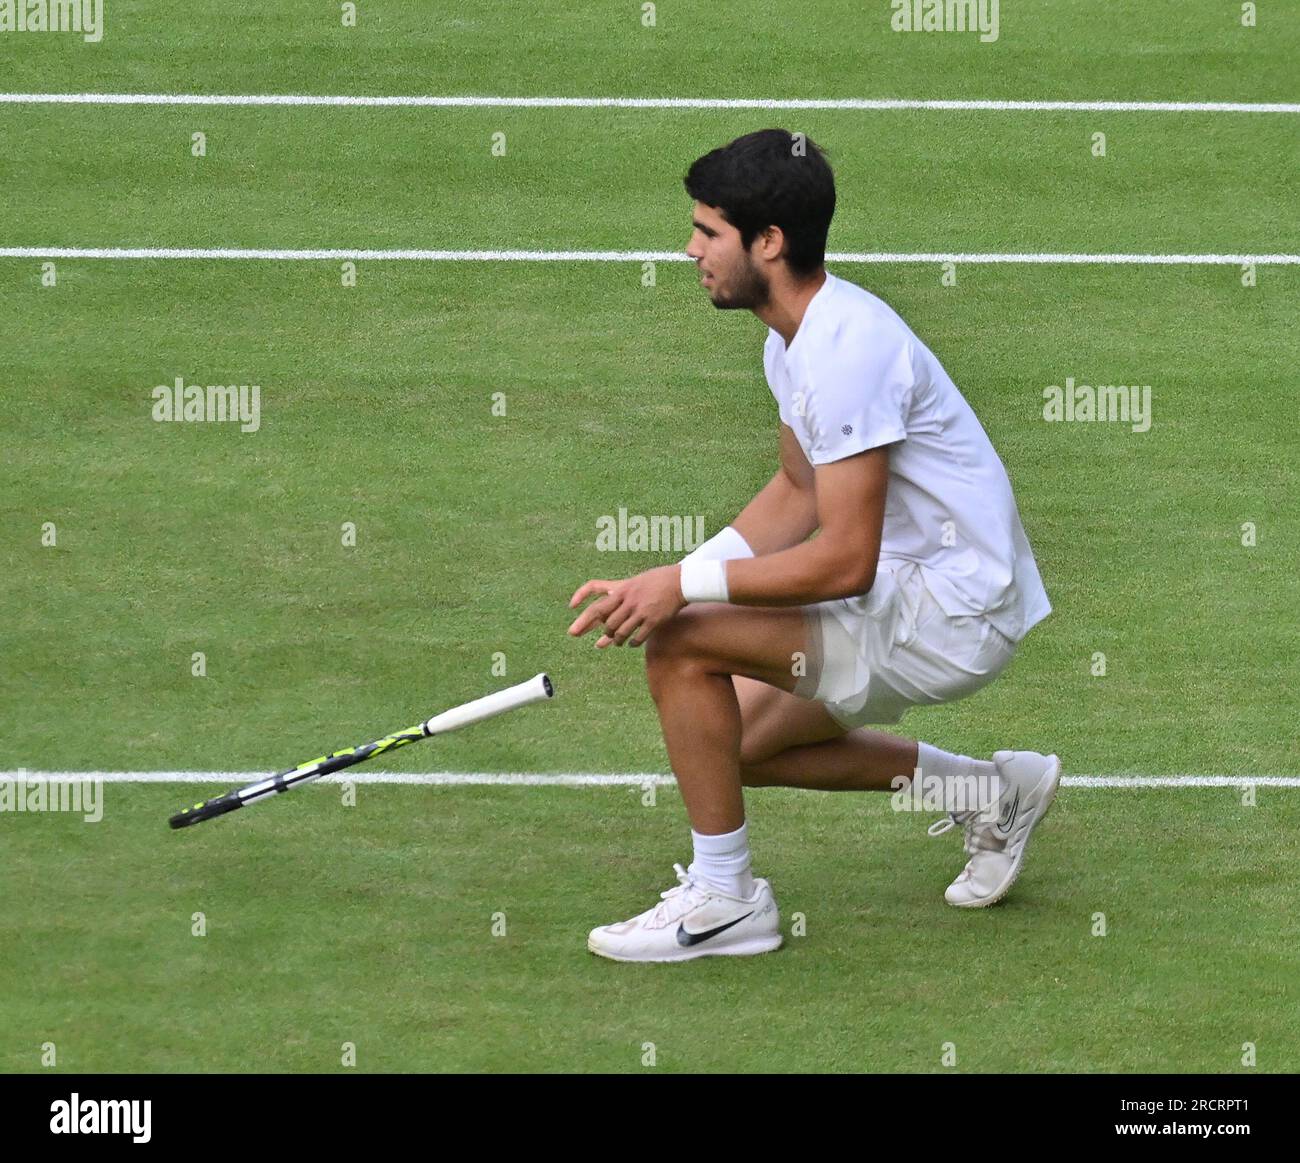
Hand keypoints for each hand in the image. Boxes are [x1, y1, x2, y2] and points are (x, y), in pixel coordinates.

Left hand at [567, 565, 686, 647]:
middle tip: (599, 640)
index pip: (594, 588)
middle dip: (599, 632)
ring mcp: (640, 611)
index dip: (580, 596)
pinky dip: (632, 643)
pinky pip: (637, 638)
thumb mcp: (633, 582)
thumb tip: (605, 611)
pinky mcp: (652, 621)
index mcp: (622, 588)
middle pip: (604, 619)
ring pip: (619, 632)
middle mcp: (628, 599)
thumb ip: (617, 595)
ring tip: (618, 642)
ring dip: (616, 640)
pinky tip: (632, 643)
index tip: (571, 606)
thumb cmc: (656, 582)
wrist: (680, 582)